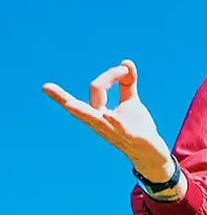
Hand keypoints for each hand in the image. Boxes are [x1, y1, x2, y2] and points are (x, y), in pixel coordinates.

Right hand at [42, 60, 173, 180]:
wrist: (152, 152)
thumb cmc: (138, 127)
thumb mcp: (130, 102)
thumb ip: (127, 83)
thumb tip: (126, 62)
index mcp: (99, 112)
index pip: (96, 87)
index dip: (110, 74)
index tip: (125, 69)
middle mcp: (101, 122)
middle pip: (82, 106)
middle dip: (63, 98)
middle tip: (46, 87)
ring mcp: (113, 131)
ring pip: (95, 120)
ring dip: (82, 112)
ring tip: (69, 105)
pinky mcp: (131, 137)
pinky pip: (120, 129)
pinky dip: (115, 122)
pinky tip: (108, 115)